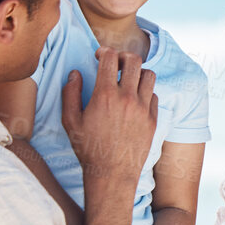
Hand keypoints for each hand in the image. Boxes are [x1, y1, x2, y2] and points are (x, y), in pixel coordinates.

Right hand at [63, 48, 157, 184]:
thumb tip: (75, 74)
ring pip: (149, 75)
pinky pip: (154, 95)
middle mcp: (128, 98)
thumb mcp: (70, 121)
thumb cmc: (88, 148)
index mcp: (105, 95)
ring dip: (138, 72)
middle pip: (134, 60)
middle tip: (116, 63)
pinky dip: (145, 91)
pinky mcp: (153, 120)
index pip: (111, 57)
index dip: (104, 51)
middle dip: (124, 56)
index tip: (100, 56)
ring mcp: (143, 109)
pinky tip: (135, 99)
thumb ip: (70, 93)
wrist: (112, 173)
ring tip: (128, 80)